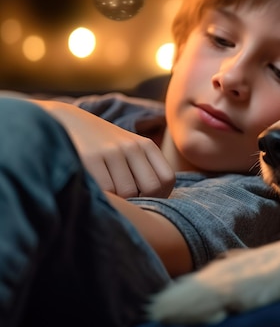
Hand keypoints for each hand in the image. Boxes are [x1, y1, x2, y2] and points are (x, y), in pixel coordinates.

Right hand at [37, 100, 174, 197]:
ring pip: (128, 191)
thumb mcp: (128, 150)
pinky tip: (98, 192)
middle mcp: (131, 146)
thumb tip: (157, 205)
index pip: (167, 179)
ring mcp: (111, 151)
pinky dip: (106, 197)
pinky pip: (106, 189)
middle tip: (127, 202)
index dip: (160, 195)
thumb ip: (144, 170)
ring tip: (111, 196)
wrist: (66, 121)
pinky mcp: (89, 158)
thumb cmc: (100, 146)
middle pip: (151, 187)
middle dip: (142, 201)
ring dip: (121, 201)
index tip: (145, 200)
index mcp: (145, 145)